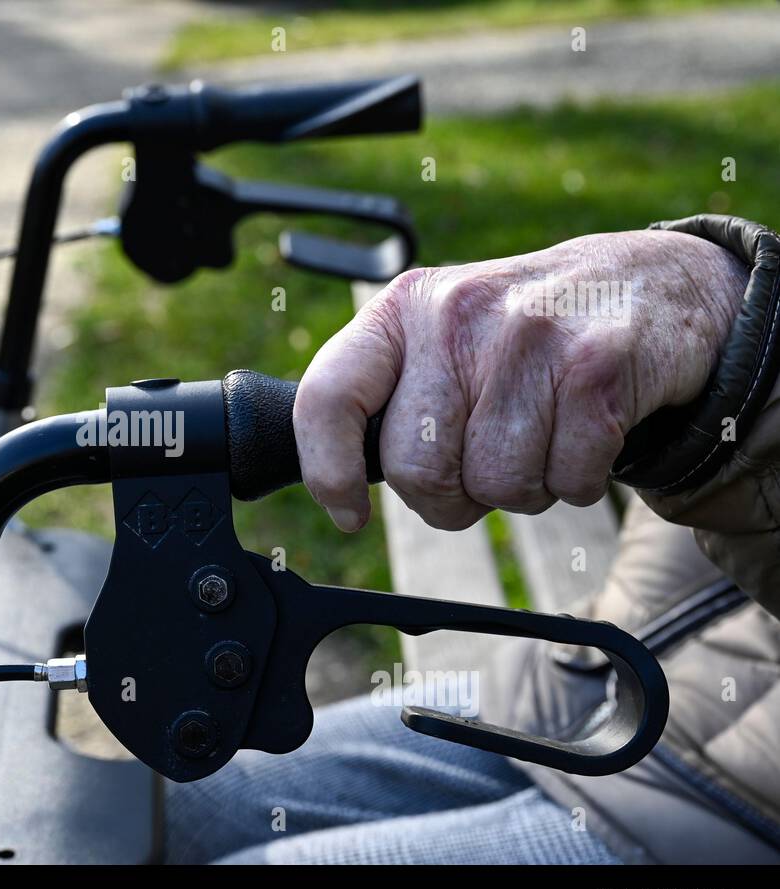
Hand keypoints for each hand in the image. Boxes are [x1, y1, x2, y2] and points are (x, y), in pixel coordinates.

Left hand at [293, 229, 748, 531]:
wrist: (650, 284)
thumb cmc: (522, 334)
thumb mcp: (441, 337)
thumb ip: (388, 397)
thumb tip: (337, 485)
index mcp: (402, 308)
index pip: (328, 397)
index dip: (328, 472)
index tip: (349, 514)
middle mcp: (456, 311)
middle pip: (417, 471)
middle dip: (451, 497)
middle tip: (483, 464)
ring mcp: (528, 333)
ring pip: (496, 486)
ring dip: (522, 489)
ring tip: (541, 435)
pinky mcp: (596, 364)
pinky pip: (566, 483)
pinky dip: (577, 482)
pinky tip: (585, 432)